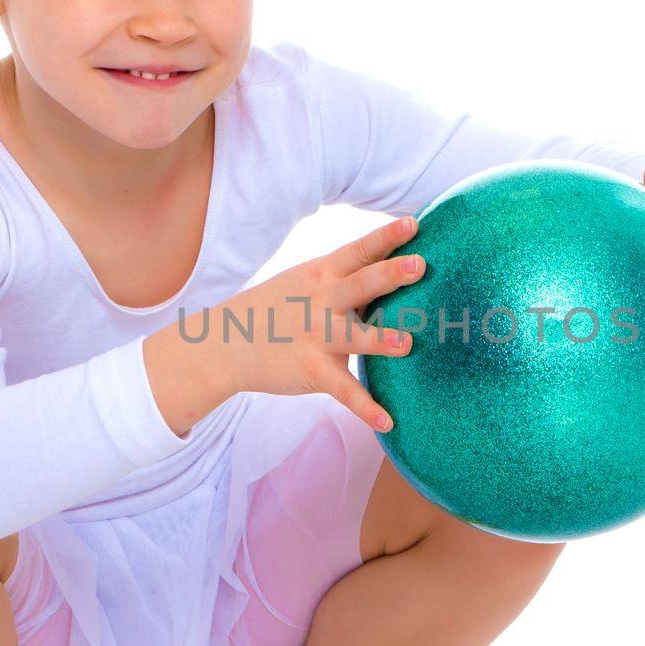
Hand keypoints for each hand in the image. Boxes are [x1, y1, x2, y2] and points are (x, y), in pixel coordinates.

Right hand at [215, 214, 424, 430]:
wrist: (225, 343)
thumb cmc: (275, 308)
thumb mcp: (305, 281)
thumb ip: (345, 275)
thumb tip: (390, 264)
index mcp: (323, 274)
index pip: (359, 251)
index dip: (386, 236)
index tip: (414, 224)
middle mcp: (322, 301)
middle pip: (361, 284)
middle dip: (391, 275)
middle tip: (419, 265)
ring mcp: (317, 336)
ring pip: (356, 337)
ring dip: (381, 340)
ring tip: (407, 344)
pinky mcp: (312, 370)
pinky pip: (344, 391)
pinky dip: (366, 408)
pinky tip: (388, 421)